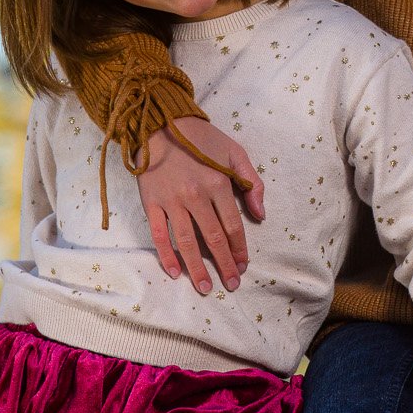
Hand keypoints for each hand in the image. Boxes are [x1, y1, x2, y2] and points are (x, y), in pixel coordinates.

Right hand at [137, 117, 264, 294]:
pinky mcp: (151, 203)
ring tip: (205, 287)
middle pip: (213, 239)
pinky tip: (174, 272)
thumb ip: (252, 182)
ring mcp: (171, 201)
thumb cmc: (201, 140)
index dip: (240, 249)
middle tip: (231, 284)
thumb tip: (260, 214)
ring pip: (186, 242)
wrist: (160, 124)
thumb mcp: (235, 152)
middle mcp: (195, 196)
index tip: (244, 266)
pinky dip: (166, 255)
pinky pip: (158, 234)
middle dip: (224, 265)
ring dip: (197, 268)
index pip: (233, 226)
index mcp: (218, 184)